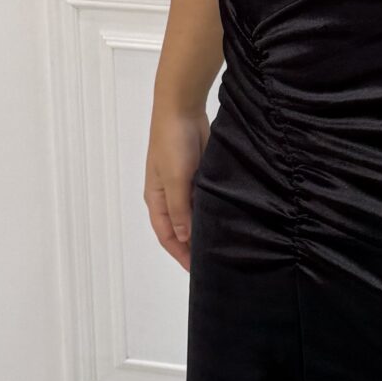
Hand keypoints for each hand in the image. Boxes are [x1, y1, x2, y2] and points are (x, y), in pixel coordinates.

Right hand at [144, 100, 209, 271]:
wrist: (181, 109)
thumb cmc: (172, 143)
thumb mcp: (175, 179)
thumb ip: (180, 209)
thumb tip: (184, 238)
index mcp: (156, 199)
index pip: (167, 236)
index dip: (180, 255)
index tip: (198, 272)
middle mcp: (168, 196)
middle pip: (179, 229)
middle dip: (192, 246)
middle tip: (214, 263)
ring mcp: (183, 185)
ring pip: (193, 215)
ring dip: (204, 229)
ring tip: (222, 245)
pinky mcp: (197, 174)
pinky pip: (204, 200)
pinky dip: (211, 211)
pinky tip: (226, 220)